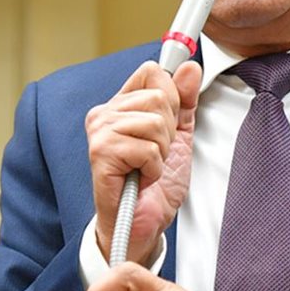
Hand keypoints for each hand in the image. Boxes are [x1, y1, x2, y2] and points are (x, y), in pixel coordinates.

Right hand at [85, 61, 200, 264]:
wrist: (142, 223)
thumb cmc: (155, 184)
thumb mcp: (178, 136)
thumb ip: (184, 101)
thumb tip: (189, 67)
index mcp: (121, 105)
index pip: (153, 72)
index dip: (172, 99)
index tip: (166, 127)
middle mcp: (104, 113)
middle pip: (159, 97)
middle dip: (169, 132)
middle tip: (155, 155)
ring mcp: (100, 132)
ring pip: (156, 123)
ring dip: (161, 153)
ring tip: (147, 167)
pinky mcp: (101, 153)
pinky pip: (148, 148)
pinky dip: (154, 169)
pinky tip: (141, 178)